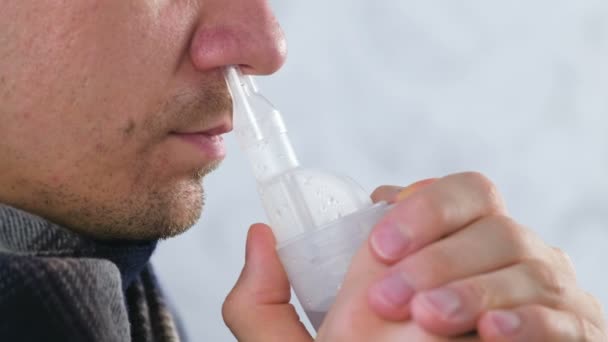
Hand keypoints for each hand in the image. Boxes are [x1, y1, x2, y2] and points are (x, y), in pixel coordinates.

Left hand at [222, 172, 606, 340]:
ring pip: (529, 260)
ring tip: (427, 318)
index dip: (421, 206)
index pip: (453, 193)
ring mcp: (540, 291)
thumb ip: (268, 301)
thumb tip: (259, 236)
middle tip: (390, 295)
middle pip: (492, 217)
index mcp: (448, 244)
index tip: (379, 243)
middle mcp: (499, 256)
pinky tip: (491, 333)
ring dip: (473, 287)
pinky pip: (564, 313)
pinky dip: (530, 318)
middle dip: (441, 249)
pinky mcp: (572, 331)